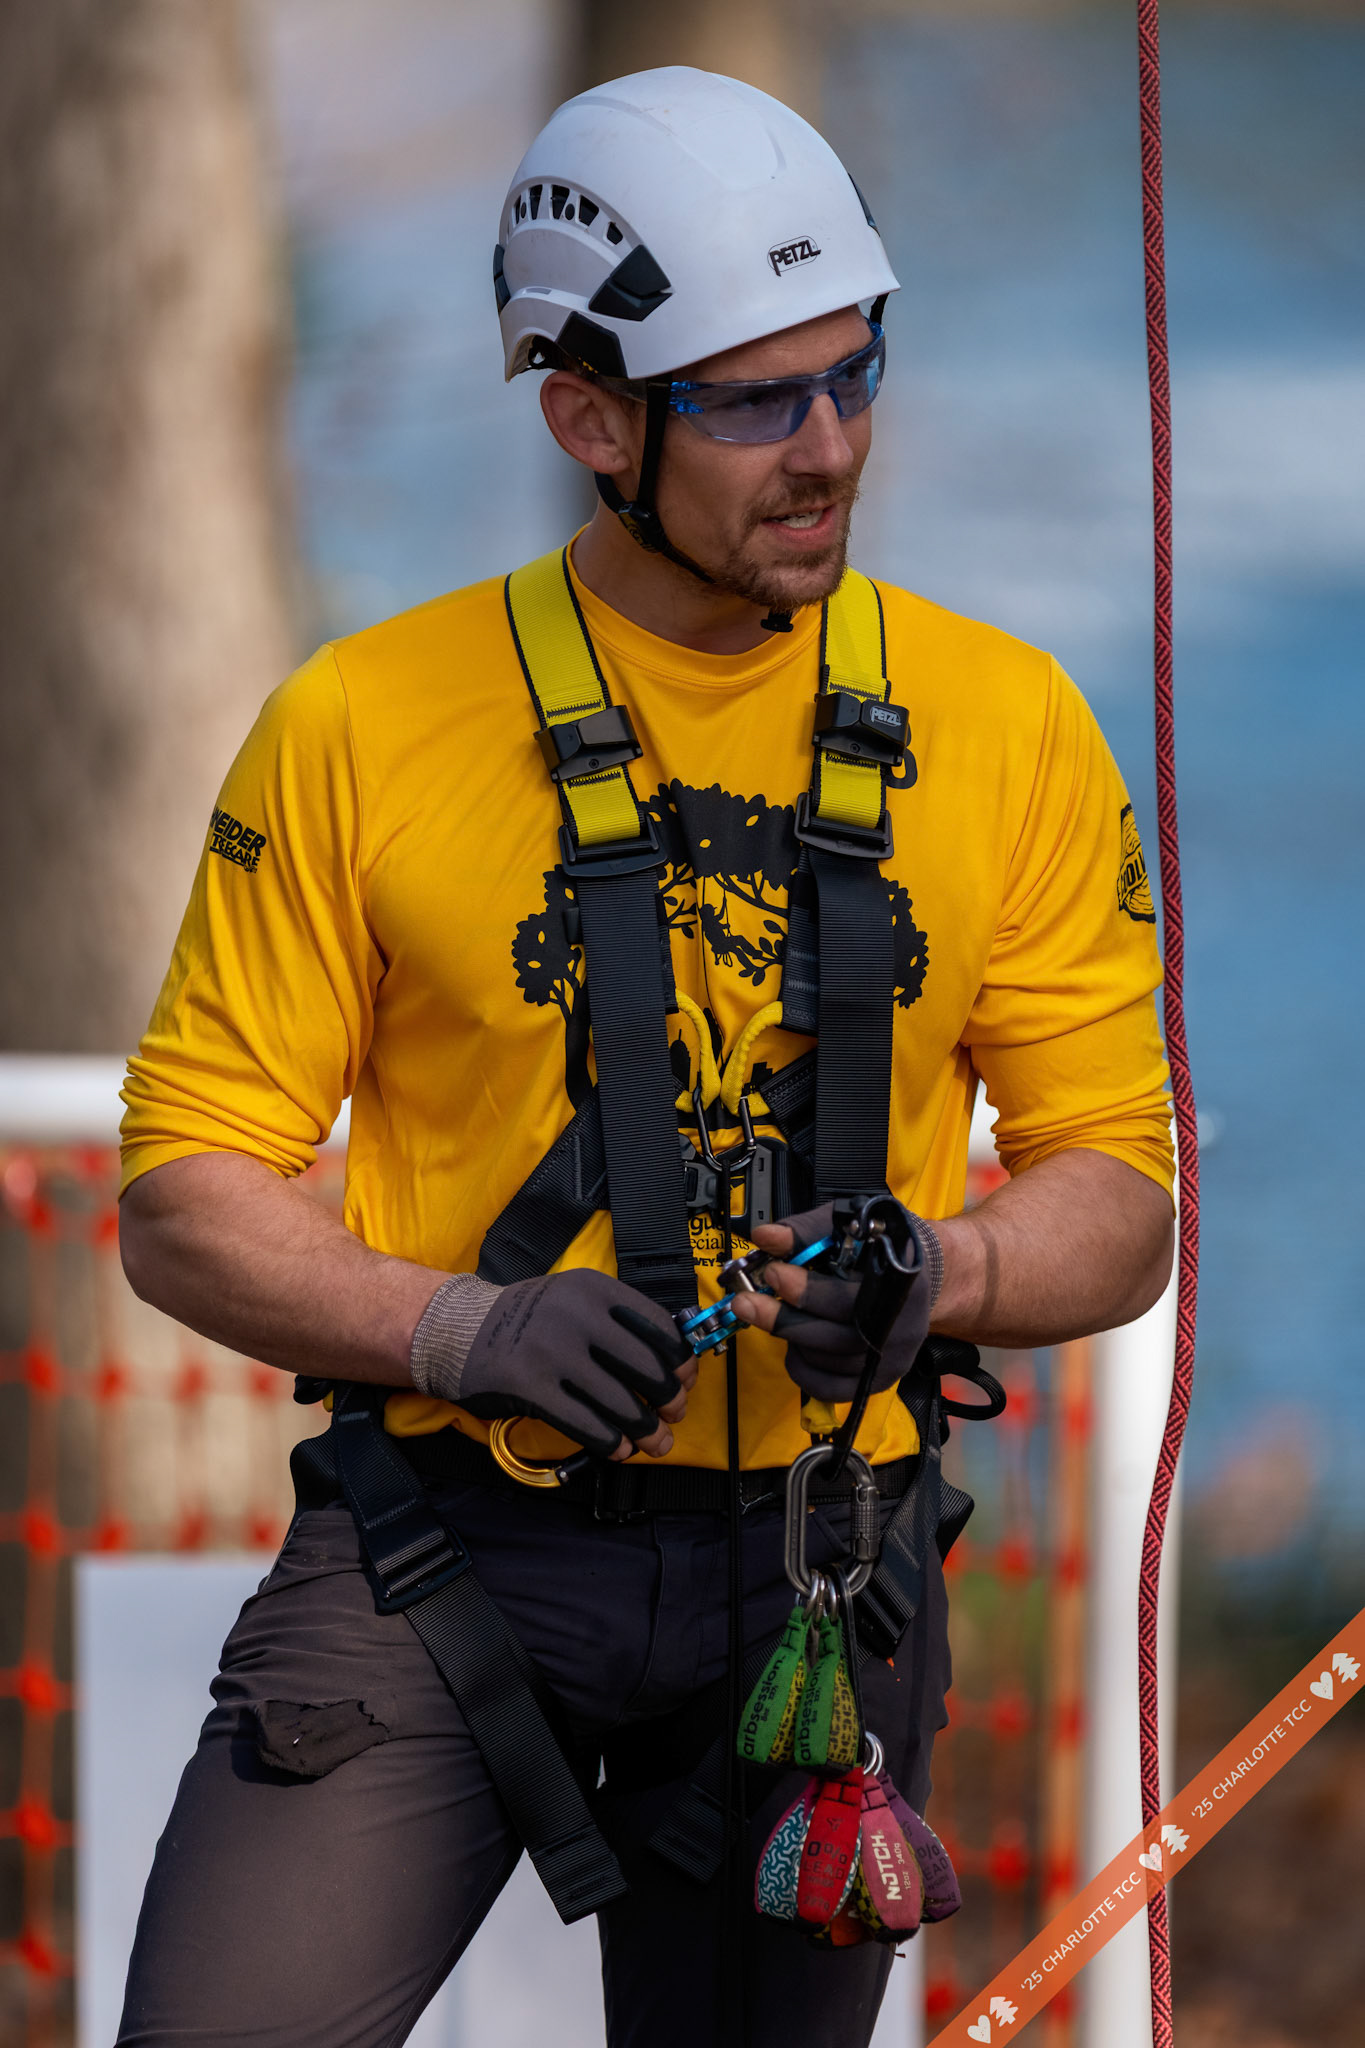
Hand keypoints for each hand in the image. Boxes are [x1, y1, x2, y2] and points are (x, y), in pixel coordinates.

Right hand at [455, 1269, 695, 1460]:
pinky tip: (620, 1449)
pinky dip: (611, 1442)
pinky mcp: (531, 1387)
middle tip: (674, 1415)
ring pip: (620, 1402)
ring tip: (656, 1443)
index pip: (658, 1326)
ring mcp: (553, 1351)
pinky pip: (585, 1423)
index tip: (687, 1379)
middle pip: (646, 1367)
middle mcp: (578, 1315)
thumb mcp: (574, 1299)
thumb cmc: (529, 1320)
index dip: (681, 1359)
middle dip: (669, 1399)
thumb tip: (674, 1366)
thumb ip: (618, 1321)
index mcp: (595, 1288)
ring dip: (645, 1429)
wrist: (459, 1330)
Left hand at [730, 1200, 933, 1402]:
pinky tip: (794, 1347)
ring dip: (793, 1341)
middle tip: (746, 1303)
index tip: (772, 1272)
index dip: (807, 1291)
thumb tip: (764, 1238)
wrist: (922, 1273)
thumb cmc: (878, 1245)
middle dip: (785, 1320)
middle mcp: (904, 1325)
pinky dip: (804, 1371)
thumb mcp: (848, 1224)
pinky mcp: (881, 1378)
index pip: (849, 1298)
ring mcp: (894, 1357)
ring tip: (776, 1316)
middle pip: (838, 1337)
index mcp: (901, 1280)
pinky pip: (833, 1388)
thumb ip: (806, 1231)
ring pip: (832, 1364)